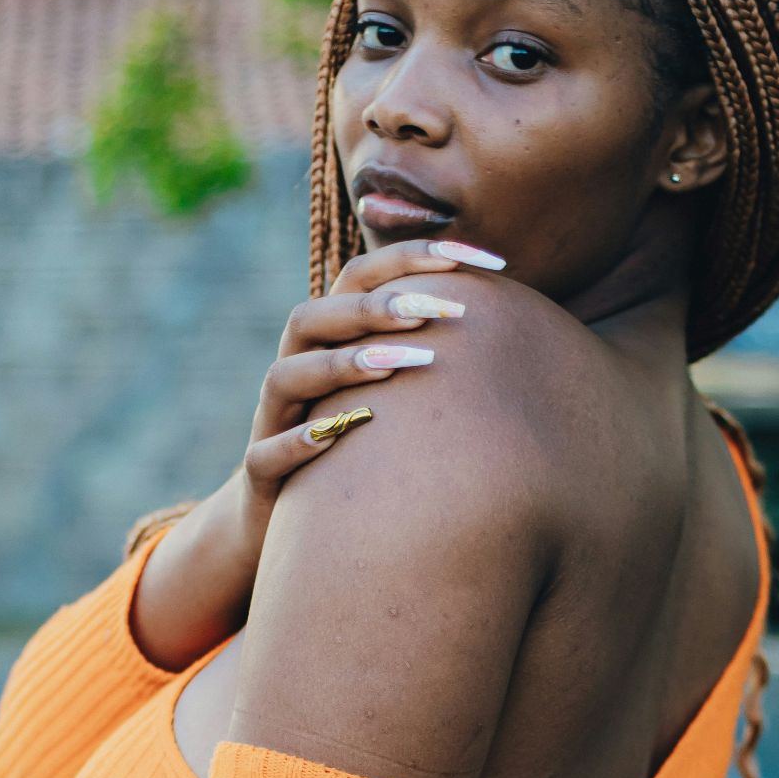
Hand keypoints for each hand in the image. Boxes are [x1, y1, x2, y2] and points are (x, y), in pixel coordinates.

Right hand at [218, 238, 506, 561]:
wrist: (283, 523)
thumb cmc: (359, 445)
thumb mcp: (394, 391)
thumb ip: (433, 347)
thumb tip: (516, 317)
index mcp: (330, 338)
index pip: (364, 276)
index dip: (418, 255)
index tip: (488, 258)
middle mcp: (297, 367)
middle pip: (319, 315)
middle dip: (380, 307)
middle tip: (443, 309)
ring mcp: (274, 419)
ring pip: (289, 375)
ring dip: (346, 364)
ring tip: (407, 362)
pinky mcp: (261, 474)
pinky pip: (266, 453)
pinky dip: (299, 443)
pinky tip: (340, 438)